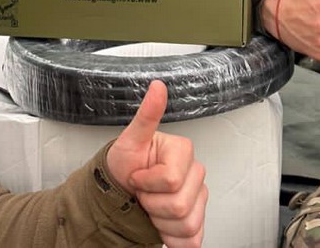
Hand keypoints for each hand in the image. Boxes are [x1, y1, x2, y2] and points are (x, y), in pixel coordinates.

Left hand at [106, 80, 206, 246]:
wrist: (120, 194)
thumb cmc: (124, 167)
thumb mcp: (130, 140)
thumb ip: (146, 115)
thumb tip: (158, 87)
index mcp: (183, 152)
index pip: (171, 180)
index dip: (147, 183)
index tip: (137, 176)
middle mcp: (195, 174)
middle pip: (180, 205)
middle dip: (152, 204)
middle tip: (143, 193)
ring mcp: (198, 198)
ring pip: (187, 223)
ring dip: (161, 222)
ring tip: (151, 208)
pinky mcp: (196, 221)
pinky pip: (192, 239)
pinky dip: (172, 238)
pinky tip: (162, 225)